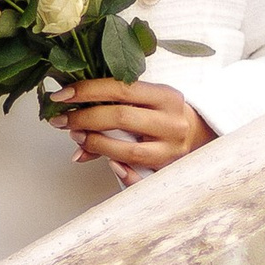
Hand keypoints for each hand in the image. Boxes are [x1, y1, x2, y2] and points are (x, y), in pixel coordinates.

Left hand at [53, 80, 212, 179]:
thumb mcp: (147, 103)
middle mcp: (171, 121)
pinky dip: (120, 170)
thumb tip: (71, 126)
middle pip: (120, 117)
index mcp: (165, 96)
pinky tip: (108, 164)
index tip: (61, 96)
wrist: (203, 136)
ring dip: (95, 144)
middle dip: (83, 118)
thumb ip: (114, 107)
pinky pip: (139, 176)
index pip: (120, 89)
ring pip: (127, 150)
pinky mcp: (169, 171)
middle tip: (61, 119)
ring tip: (77, 137)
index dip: (87, 91)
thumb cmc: (166, 115)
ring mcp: (172, 148)